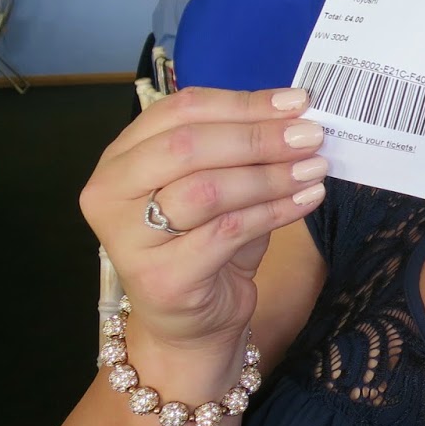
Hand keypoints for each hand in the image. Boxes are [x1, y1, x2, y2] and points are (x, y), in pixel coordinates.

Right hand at [78, 87, 327, 351]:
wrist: (192, 323)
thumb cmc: (206, 244)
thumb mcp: (219, 185)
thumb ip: (242, 148)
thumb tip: (296, 113)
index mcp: (121, 157)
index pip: (180, 111)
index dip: (243, 102)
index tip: (297, 102)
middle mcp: (109, 193)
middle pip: (187, 146)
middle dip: (257, 137)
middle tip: (310, 136)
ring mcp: (128, 239)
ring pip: (206, 190)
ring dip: (269, 175)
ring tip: (315, 169)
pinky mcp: (161, 278)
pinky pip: (226, 232)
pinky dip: (274, 212)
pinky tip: (306, 200)